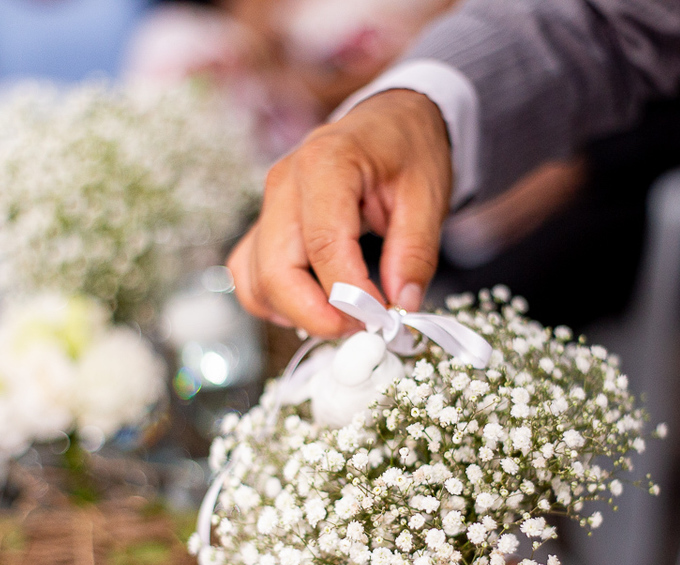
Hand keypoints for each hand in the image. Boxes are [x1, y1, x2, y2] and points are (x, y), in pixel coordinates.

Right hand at [229, 89, 451, 337]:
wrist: (391, 122)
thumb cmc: (408, 150)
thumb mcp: (428, 195)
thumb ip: (416, 253)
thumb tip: (402, 306)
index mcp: (325, 162)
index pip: (324, 246)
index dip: (350, 295)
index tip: (382, 319)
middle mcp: (285, 183)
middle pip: (275, 270)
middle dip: (317, 314)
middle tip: (363, 328)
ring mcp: (269, 205)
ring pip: (255, 280)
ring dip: (296, 312)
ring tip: (346, 316)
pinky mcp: (265, 225)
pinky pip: (250, 275)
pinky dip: (278, 302)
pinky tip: (318, 304)